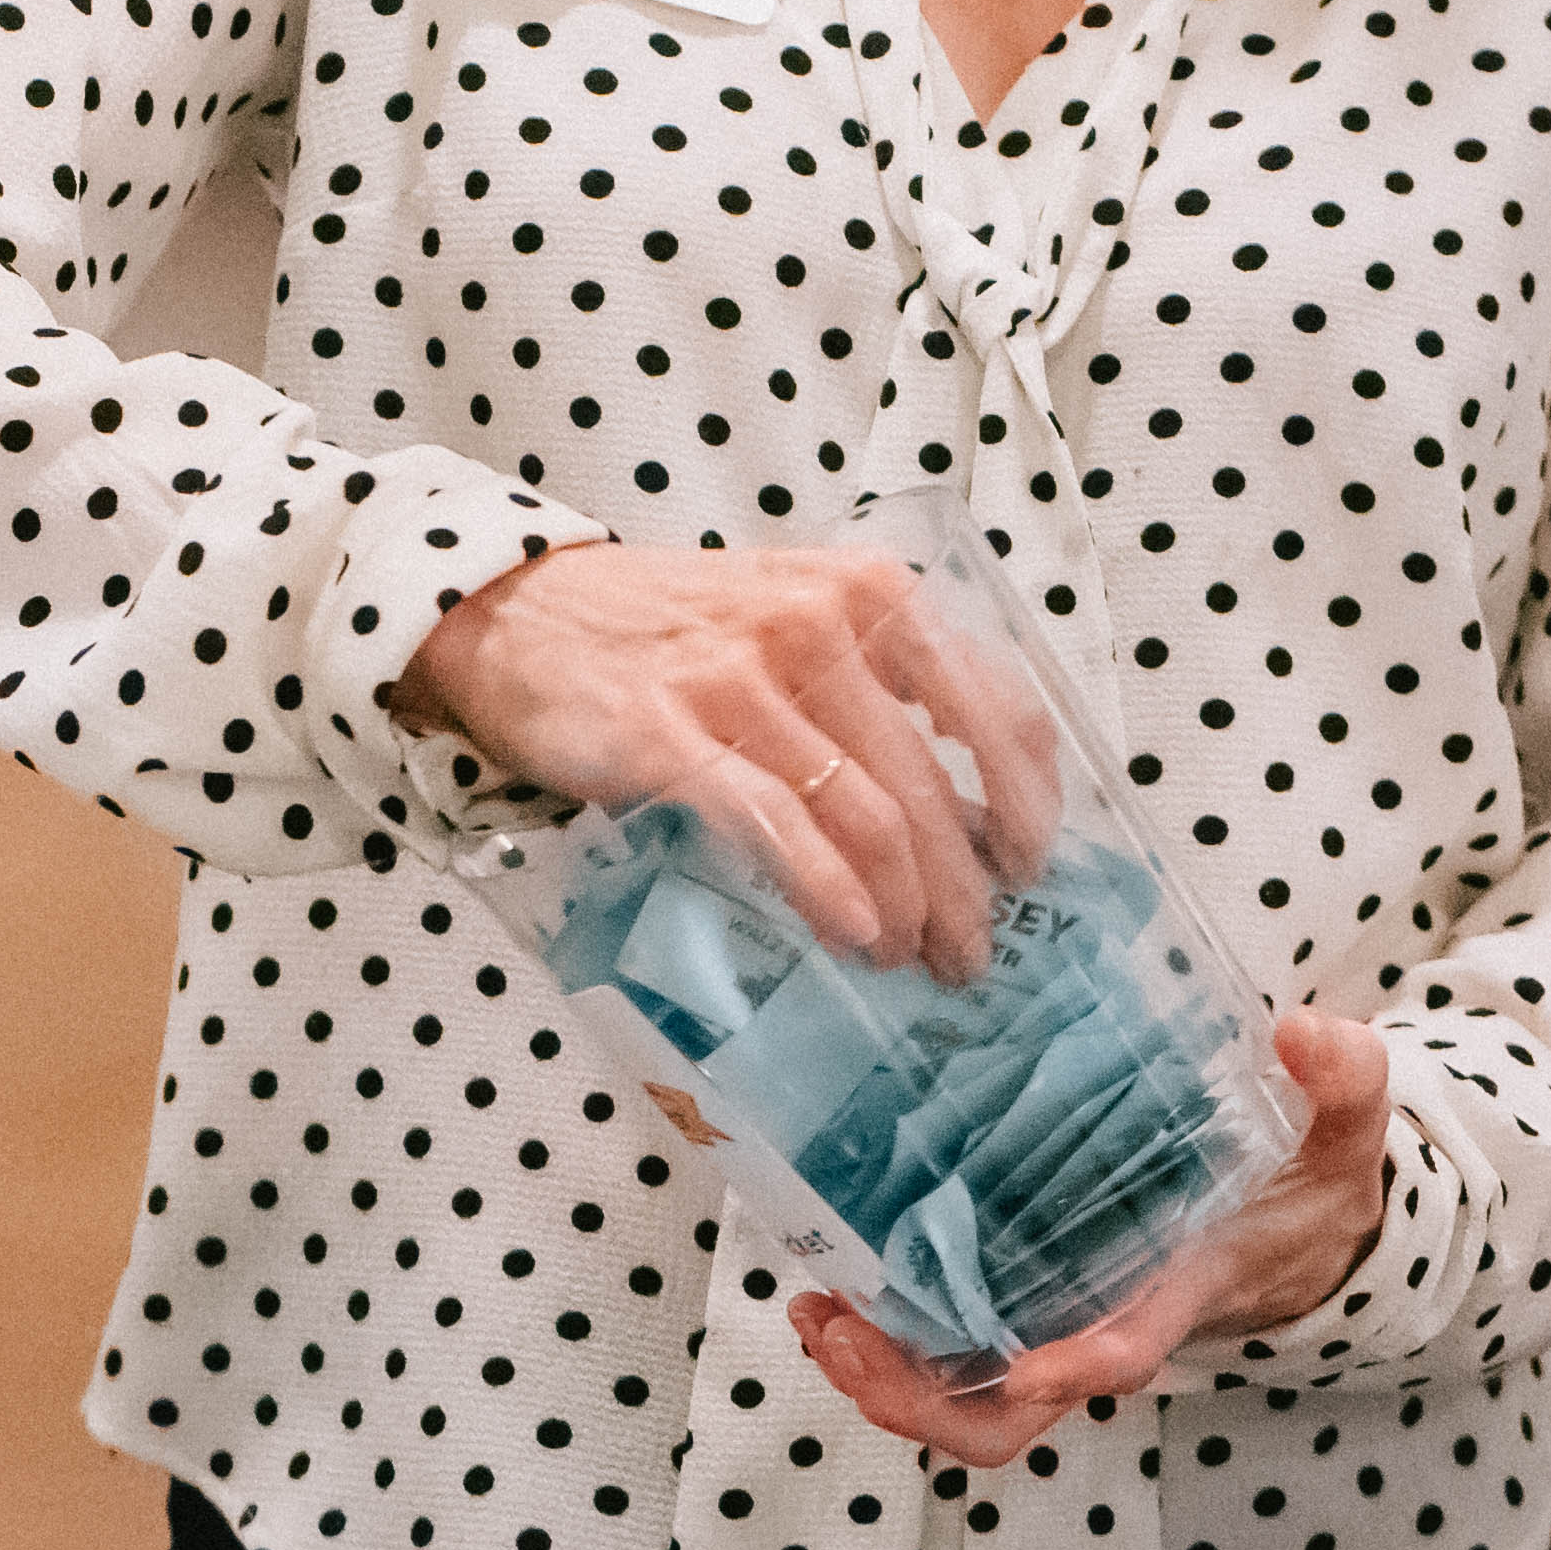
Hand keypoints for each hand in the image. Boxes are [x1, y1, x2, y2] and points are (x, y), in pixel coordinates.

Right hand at [392, 540, 1062, 979]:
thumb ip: (880, 684)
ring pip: (865, 813)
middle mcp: (818, 623)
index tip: (1029, 864)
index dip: (1026, 800)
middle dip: (964, 887)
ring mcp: (741, 678)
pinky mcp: (669, 734)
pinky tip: (854, 933)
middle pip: (928, 782)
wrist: (521, 607)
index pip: (993, 703)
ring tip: (910, 957)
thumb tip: (971, 806)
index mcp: (869, 591)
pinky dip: (826, 888)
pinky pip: (774, 824)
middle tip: (971, 951)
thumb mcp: (796, 613)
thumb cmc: (672, 627)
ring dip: (904, 906)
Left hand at [789, 1009, 1395, 1465]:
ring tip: (816, 1311)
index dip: (1067, 1367)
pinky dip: (889, 1335)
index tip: (1019, 1365)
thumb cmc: (1310, 1177)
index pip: (1119, 1349)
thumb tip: (1300, 1032)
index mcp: (1175, 1291)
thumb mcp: (1341, 1122)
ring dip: (883, 1372)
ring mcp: (1058, 1321)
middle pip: (1006, 1415)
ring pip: (961, 1396)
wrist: (1300, 1221)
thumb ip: (1338, 1077)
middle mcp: (1103, 1323)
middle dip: (920, 1399)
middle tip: (844, 1331)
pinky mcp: (1027, 1299)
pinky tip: (834, 1280)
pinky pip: (949, 1351)